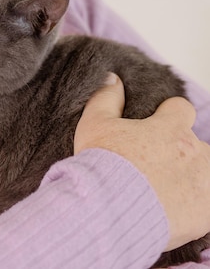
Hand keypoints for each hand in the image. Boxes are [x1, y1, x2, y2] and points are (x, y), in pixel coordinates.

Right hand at [75, 73, 209, 250]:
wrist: (108, 210)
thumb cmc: (102, 166)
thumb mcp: (94, 125)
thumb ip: (105, 98)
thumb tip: (113, 79)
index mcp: (170, 128)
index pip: (181, 109)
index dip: (168, 115)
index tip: (154, 125)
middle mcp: (193, 151)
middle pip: (194, 143)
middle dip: (177, 150)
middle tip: (150, 164)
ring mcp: (203, 182)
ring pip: (202, 172)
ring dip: (188, 175)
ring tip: (161, 189)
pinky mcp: (205, 212)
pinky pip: (204, 203)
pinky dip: (191, 203)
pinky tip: (168, 207)